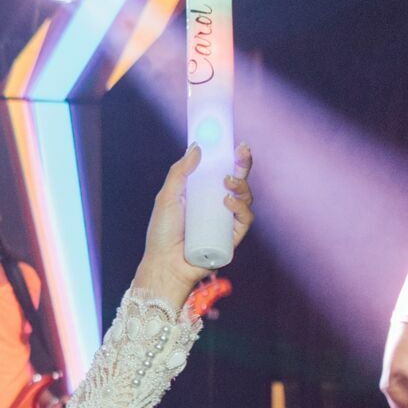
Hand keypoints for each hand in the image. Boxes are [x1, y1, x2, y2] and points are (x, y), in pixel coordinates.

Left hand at [129, 144, 255, 307]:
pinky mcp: (231, 238)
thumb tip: (197, 146)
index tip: (236, 143)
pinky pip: (245, 220)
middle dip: (244, 165)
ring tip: (228, 182)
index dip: (232, 158)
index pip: (222, 172)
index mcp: (202, 195)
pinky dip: (241, 208)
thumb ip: (180, 172)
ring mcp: (225, 222)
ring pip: (245, 199)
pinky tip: (228, 201)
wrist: (163, 264)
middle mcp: (216, 207)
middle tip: (242, 152)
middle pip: (238, 182)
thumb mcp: (167, 197)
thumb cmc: (162, 233)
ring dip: (242, 186)